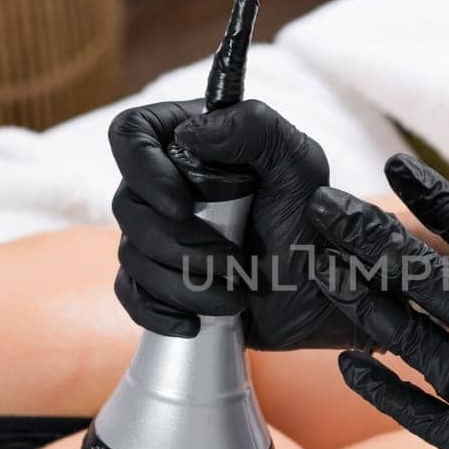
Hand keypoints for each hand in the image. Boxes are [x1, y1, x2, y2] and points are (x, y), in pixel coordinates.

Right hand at [108, 98, 364, 349]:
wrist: (322, 298)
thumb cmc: (314, 225)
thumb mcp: (297, 165)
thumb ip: (253, 126)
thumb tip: (187, 133)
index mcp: (194, 144)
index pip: (131, 134)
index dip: (142, 169)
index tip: (182, 205)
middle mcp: (169, 184)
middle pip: (127, 204)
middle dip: (179, 243)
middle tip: (233, 259)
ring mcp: (161, 233)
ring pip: (131, 254)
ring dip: (182, 282)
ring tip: (234, 293)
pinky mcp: (160, 280)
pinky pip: (129, 294)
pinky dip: (159, 311)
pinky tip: (193, 321)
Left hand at [306, 153, 448, 448]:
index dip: (427, 196)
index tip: (395, 166)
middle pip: (414, 271)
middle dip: (364, 233)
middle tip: (324, 207)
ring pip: (397, 330)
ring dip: (355, 297)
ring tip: (320, 270)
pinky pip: (405, 404)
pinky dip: (373, 383)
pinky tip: (345, 364)